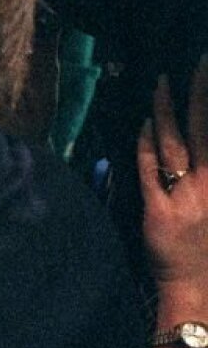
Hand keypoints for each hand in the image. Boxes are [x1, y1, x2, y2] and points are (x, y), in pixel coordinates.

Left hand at [141, 59, 207, 290]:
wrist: (196, 286)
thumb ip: (207, 166)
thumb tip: (202, 141)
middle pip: (206, 130)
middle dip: (204, 93)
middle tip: (202, 61)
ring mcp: (186, 197)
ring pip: (176, 145)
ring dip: (168, 111)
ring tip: (163, 82)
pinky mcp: (159, 210)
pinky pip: (151, 171)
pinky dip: (147, 145)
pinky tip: (145, 123)